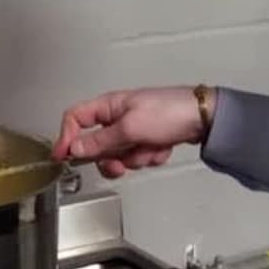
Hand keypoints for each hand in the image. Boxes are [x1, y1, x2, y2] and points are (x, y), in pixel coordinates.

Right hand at [53, 86, 207, 178]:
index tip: (64, 158)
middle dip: (112, 158)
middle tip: (122, 162)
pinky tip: (162, 147)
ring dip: (136, 157)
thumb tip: (76, 148)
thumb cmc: (169, 111)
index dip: (67, 137)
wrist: (204, 118)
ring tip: (151, 147)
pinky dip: (150, 156)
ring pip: (119, 155)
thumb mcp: (130, 128)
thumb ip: (100, 141)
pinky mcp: (147, 139)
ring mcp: (133, 129)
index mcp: (109, 106)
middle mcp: (118, 117)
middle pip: (97, 145)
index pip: (75, 118)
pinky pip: (138, 157)